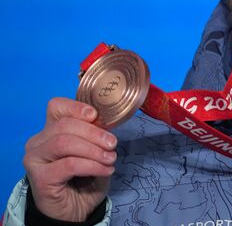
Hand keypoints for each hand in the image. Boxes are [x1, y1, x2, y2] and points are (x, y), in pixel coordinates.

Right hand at [23, 97, 117, 221]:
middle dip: (94, 133)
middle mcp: (38, 142)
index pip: (56, 107)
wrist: (76, 210)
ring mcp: (35, 160)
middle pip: (64, 125)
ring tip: (110, 159)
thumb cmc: (85, 178)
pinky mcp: (39, 178)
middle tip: (112, 144)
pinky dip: (92, 165)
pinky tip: (105, 170)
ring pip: (65, 143)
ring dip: (93, 150)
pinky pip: (69, 164)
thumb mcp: (94, 151)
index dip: (77, 107)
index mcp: (50, 130)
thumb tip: (107, 122)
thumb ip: (95, 135)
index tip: (96, 116)